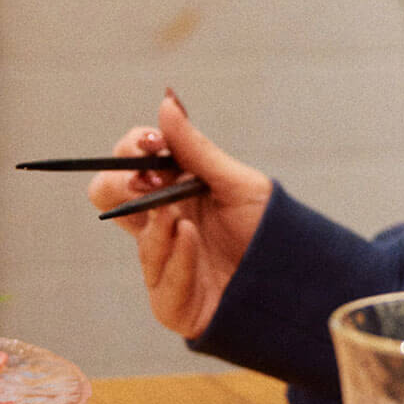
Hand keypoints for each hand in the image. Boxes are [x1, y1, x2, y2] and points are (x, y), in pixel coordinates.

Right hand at [87, 92, 272, 339]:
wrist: (296, 283)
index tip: (150, 143)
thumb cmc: (268, 231)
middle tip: (150, 181)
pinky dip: (177, 258)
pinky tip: (193, 242)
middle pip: (107, 194)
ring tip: (184, 219)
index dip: (132, 149)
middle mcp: (161, 223)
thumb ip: (196, 149)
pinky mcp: (170, 301)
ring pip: (136, 235)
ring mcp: (162, 262)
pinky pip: (160, 279)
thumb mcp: (237, 183)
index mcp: (173, 190)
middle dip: (121, 183)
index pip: (130, 162)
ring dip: (159, 224)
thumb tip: (167, 102)